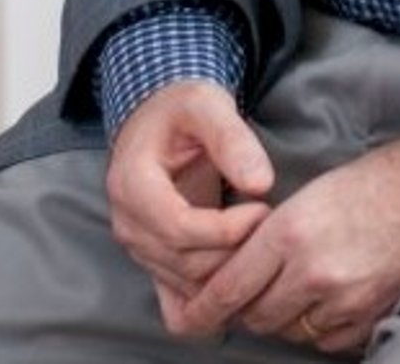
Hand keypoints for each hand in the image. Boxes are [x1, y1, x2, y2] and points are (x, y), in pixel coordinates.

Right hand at [105, 80, 274, 330]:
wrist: (159, 119)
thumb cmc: (182, 108)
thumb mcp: (208, 105)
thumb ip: (233, 140)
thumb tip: (261, 183)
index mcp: (132, 184)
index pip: (178, 228)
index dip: (226, 229)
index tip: (263, 210)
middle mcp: (128, 223)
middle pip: (183, 262)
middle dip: (233, 252)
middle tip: (271, 226)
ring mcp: (137, 246)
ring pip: (184, 283)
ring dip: (228, 272)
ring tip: (262, 240)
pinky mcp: (153, 258)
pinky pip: (178, 295)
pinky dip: (211, 294)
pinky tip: (241, 271)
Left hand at [169, 127, 399, 352]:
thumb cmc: (380, 179)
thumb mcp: (315, 191)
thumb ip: (275, 232)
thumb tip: (243, 267)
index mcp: (292, 231)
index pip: (227, 288)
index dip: (201, 308)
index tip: (187, 316)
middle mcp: (312, 271)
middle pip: (254, 315)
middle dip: (246, 306)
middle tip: (253, 288)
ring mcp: (342, 300)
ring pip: (287, 330)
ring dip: (282, 316)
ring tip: (295, 287)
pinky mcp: (367, 318)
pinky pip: (324, 340)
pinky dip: (317, 326)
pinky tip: (328, 298)